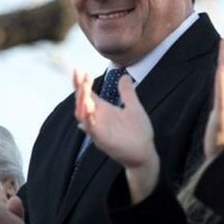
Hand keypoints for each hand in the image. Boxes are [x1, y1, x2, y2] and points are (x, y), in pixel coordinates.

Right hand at [73, 69, 159, 201]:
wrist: (145, 153)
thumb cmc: (139, 132)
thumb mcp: (134, 107)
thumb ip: (127, 93)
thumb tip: (124, 76)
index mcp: (103, 110)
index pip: (87, 94)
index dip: (82, 83)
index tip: (81, 70)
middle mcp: (97, 118)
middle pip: (81, 102)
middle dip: (79, 88)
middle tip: (80, 75)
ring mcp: (98, 129)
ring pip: (82, 115)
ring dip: (81, 101)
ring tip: (83, 88)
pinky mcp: (102, 140)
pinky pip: (91, 129)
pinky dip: (88, 120)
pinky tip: (88, 109)